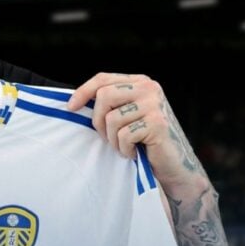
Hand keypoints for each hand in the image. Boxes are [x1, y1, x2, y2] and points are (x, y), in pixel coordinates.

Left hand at [66, 72, 205, 193]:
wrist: (174, 166)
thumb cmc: (145, 142)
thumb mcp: (128, 116)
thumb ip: (112, 104)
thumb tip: (75, 101)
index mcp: (140, 82)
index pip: (103, 79)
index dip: (83, 91)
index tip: (71, 107)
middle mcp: (149, 88)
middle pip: (104, 96)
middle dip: (98, 122)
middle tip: (108, 138)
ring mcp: (154, 104)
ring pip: (112, 119)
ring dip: (113, 140)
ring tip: (125, 147)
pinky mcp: (157, 123)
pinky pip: (124, 135)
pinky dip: (124, 149)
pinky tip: (135, 152)